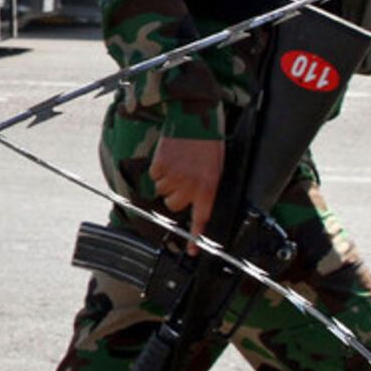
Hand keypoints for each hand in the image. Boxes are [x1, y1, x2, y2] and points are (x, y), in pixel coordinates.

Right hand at [149, 135, 223, 255]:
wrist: (195, 119)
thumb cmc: (209, 143)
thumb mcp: (215, 168)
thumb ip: (206, 187)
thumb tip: (196, 202)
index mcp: (208, 188)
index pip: (201, 218)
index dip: (195, 236)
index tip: (191, 250)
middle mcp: (190, 186)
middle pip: (174, 204)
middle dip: (175, 194)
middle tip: (183, 178)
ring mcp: (174, 177)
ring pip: (162, 189)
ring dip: (167, 179)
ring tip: (178, 163)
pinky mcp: (160, 166)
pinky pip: (154, 175)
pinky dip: (159, 168)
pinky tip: (170, 157)